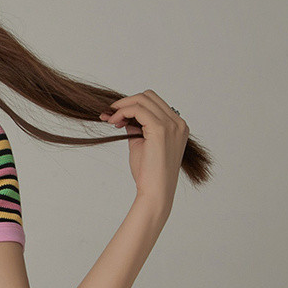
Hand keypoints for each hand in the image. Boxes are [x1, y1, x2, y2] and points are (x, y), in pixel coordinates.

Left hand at [98, 89, 188, 207]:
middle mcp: (178, 123)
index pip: (154, 103)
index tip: (116, 117)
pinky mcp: (160, 129)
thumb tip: (124, 116)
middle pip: (149, 96)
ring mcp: (171, 125)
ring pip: (142, 99)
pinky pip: (138, 109)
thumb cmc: (149, 173)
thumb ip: (137, 128)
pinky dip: (123, 112)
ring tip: (111, 120)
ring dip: (122, 106)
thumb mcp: (141, 144)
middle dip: (126, 102)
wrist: (156, 191)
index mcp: (177, 126)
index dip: (132, 105)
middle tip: (110, 115)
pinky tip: (115, 122)